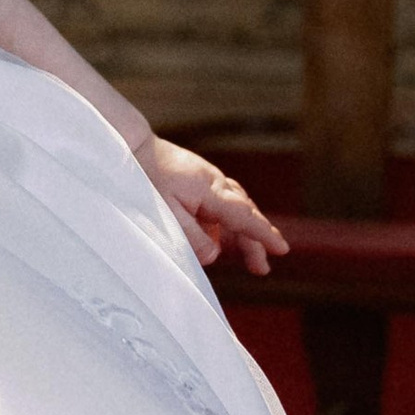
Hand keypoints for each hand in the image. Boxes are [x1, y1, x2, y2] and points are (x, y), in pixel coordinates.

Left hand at [136, 134, 289, 274]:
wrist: (131, 145)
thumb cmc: (146, 178)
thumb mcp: (166, 212)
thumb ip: (192, 237)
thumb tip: (214, 256)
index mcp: (210, 191)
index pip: (244, 217)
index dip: (263, 235)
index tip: (283, 249)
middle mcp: (216, 182)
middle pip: (246, 213)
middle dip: (258, 240)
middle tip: (263, 268)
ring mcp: (209, 179)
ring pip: (238, 207)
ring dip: (246, 231)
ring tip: (252, 258)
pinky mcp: (199, 180)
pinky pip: (222, 203)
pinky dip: (227, 221)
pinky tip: (219, 238)